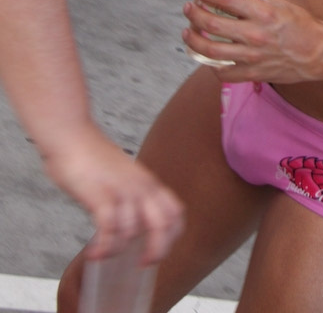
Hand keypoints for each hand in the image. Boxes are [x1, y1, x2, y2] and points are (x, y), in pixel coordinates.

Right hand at [44, 123, 183, 262]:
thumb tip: (132, 222)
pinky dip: (104, 247)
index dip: (173, 234)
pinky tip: (94, 253)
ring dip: (119, 249)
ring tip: (105, 254)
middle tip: (142, 264)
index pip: (175, 211)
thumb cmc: (91, 156)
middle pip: (163, 224)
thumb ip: (131, 194)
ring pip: (134, 230)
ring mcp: (121, 190)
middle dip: (157, 249)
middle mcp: (139, 186)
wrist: (71, 135)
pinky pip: (108, 229)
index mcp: (147, 182)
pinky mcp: (100, 194)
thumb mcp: (122, 175)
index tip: (161, 249)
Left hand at [183, 0, 322, 83]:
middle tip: (188, 8)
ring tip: (188, 32)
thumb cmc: (302, 25)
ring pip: (210, 50)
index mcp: (263, 13)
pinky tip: (207, 57)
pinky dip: (211, 65)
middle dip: (194, 14)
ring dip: (193, 39)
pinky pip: (223, 72)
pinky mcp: (253, 74)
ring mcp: (252, 57)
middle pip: (211, 24)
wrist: (319, 53)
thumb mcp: (282, 3)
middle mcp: (254, 34)